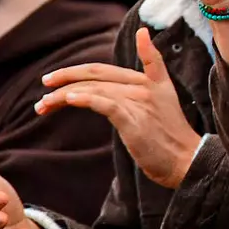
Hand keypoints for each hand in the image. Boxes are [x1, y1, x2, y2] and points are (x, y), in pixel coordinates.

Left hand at [37, 28, 201, 189]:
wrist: (185, 159)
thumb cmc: (169, 135)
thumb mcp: (161, 100)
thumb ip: (144, 84)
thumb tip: (117, 81)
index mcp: (150, 80)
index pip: (106, 68)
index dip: (78, 69)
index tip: (54, 77)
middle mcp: (143, 86)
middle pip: (96, 74)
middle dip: (65, 77)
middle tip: (44, 85)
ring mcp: (140, 101)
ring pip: (95, 89)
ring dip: (64, 95)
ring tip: (43, 105)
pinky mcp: (135, 120)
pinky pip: (105, 104)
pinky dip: (86, 98)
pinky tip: (69, 99)